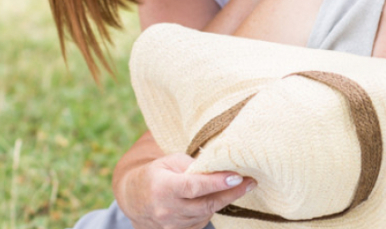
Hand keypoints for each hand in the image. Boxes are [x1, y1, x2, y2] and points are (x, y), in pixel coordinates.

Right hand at [119, 153, 254, 228]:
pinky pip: (202, 220)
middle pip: (205, 204)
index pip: (193, 186)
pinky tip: (221, 197)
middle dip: (231, 193)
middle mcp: (167, 209)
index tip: (236, 176)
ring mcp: (173, 225)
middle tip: (250, 182)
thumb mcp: (169, 162)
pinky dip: (213, 208)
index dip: (216, 182)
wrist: (134, 200)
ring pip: (206, 213)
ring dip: (225, 200)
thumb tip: (218, 166)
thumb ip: (192, 164)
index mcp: (163, 187)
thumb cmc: (155, 175)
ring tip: (241, 186)